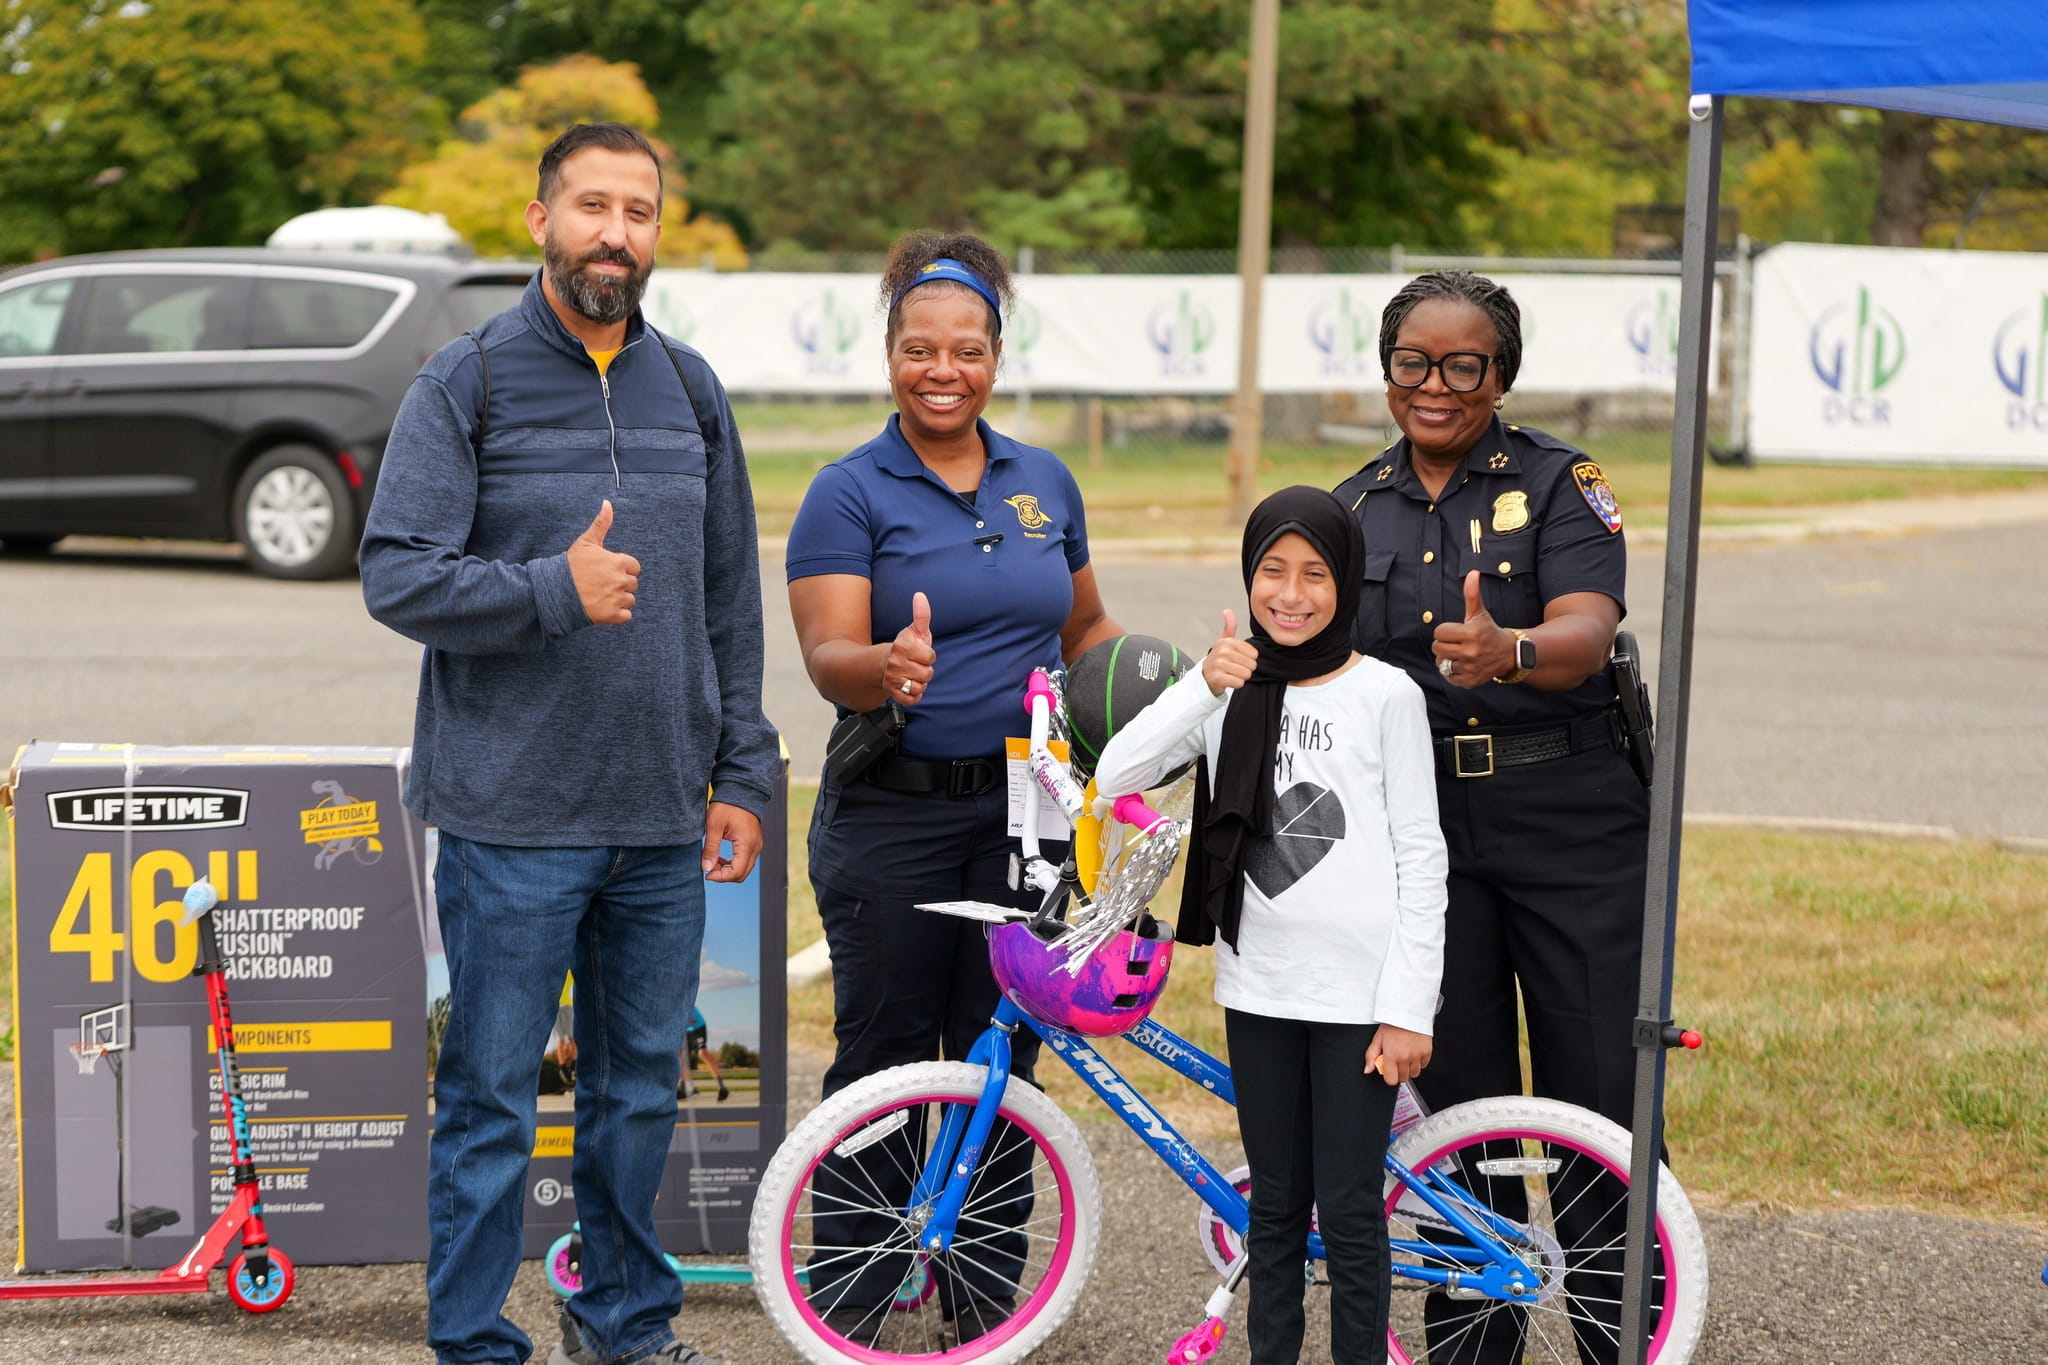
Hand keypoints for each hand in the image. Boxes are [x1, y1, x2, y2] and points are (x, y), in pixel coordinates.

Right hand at [567, 500, 641, 625]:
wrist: (555, 591)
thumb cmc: (571, 566)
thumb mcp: (586, 542)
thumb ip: (601, 524)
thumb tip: (607, 503)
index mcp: (619, 562)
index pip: (634, 567)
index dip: (622, 569)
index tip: (607, 571)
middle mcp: (620, 580)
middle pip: (632, 584)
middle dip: (620, 584)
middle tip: (601, 584)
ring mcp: (617, 599)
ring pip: (629, 600)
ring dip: (618, 600)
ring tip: (600, 595)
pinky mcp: (612, 615)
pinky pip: (626, 616)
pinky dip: (617, 614)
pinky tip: (603, 607)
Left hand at [702, 802, 762, 882]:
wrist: (740, 791)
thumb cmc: (727, 806)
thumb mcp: (714, 826)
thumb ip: (710, 849)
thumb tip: (706, 868)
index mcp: (747, 844)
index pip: (736, 872)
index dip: (721, 878)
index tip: (706, 874)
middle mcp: (755, 847)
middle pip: (742, 874)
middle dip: (724, 876)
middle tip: (708, 868)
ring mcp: (757, 846)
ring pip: (744, 869)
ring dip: (728, 870)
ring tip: (712, 862)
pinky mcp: (754, 844)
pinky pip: (745, 861)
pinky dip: (733, 864)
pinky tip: (720, 858)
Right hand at [883, 590, 936, 703]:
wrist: (884, 664)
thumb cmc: (905, 647)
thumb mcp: (914, 630)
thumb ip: (921, 615)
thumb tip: (920, 595)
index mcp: (901, 647)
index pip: (930, 656)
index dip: (928, 655)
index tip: (919, 653)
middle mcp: (895, 664)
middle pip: (927, 674)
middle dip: (925, 670)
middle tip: (915, 665)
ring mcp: (892, 680)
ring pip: (920, 687)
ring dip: (920, 683)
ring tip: (912, 675)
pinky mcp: (892, 694)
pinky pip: (912, 700)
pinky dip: (914, 695)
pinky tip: (909, 686)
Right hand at [1201, 609, 1258, 694]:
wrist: (1205, 675)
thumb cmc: (1220, 658)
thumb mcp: (1224, 641)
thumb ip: (1230, 626)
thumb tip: (1227, 611)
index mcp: (1227, 642)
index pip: (1254, 654)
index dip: (1249, 659)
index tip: (1237, 658)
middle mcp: (1222, 651)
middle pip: (1251, 665)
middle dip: (1245, 669)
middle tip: (1234, 667)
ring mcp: (1219, 665)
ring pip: (1246, 674)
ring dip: (1241, 677)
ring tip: (1231, 673)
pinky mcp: (1218, 678)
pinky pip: (1239, 683)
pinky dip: (1236, 684)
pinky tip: (1229, 680)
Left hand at [1365, 1024, 1431, 1085]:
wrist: (1409, 1011)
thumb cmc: (1393, 1023)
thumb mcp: (1377, 1038)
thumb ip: (1371, 1056)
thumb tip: (1367, 1070)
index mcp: (1392, 1055)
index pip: (1391, 1080)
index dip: (1389, 1077)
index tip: (1389, 1071)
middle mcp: (1405, 1057)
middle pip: (1403, 1078)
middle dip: (1399, 1072)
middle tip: (1396, 1061)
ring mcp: (1417, 1055)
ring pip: (1414, 1074)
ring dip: (1409, 1069)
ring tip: (1405, 1057)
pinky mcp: (1427, 1051)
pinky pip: (1424, 1065)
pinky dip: (1419, 1062)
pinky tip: (1413, 1053)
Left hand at [1431, 571, 1509, 687]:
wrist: (1509, 654)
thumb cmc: (1489, 631)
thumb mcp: (1480, 613)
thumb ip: (1472, 594)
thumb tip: (1473, 572)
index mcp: (1471, 634)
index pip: (1439, 632)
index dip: (1445, 631)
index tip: (1456, 631)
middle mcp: (1471, 652)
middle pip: (1437, 648)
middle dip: (1444, 644)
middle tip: (1457, 642)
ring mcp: (1470, 668)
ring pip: (1441, 663)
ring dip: (1447, 658)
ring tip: (1460, 653)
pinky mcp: (1470, 681)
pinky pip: (1448, 677)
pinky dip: (1452, 672)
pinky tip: (1463, 664)